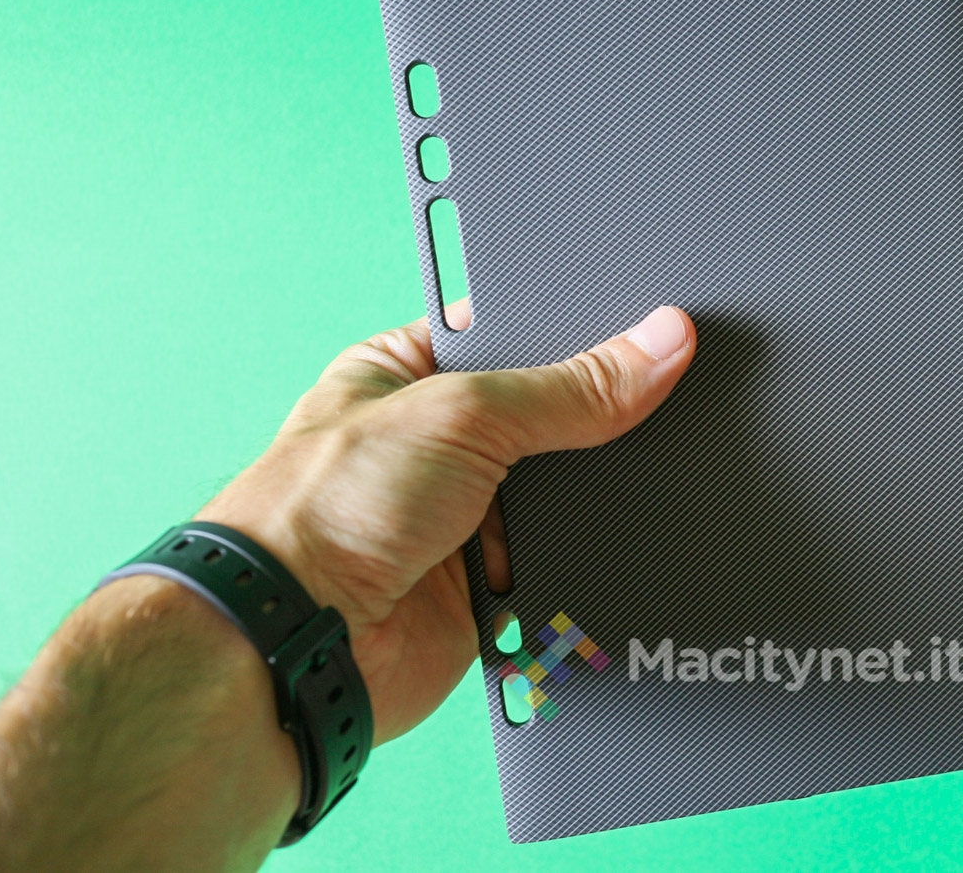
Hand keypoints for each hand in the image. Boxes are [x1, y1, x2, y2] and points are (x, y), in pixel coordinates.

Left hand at [199, 299, 695, 744]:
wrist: (298, 643)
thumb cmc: (325, 509)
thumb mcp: (461, 414)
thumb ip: (568, 387)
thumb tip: (657, 346)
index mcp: (409, 371)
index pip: (514, 332)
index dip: (577, 327)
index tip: (649, 318)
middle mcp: (437, 443)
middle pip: (549, 416)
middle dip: (595, 420)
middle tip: (664, 395)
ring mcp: (463, 516)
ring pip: (564, 494)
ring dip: (589, 497)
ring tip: (636, 475)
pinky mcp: (487, 586)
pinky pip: (564, 563)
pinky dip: (583, 560)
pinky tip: (609, 543)